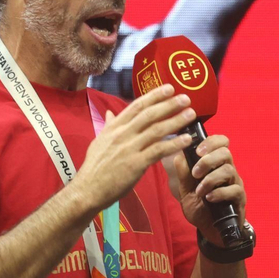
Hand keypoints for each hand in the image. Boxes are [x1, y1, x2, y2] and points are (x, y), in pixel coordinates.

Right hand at [72, 86, 196, 213]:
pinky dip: (173, 144)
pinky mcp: (136, 164)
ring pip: (156, 130)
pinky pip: (158, 151)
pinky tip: (186, 140)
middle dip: (169, 105)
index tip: (169, 88)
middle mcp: (122, 134)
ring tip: (191, 114)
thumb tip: (110, 113)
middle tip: (186, 98)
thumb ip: (109, 126)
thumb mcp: (99, 141)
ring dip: (175, 121)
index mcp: (114, 127)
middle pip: (149, 115)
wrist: (88, 189)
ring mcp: (129, 148)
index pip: (136, 106)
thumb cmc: (94, 168)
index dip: (154, 96)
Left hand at [167, 133, 245, 241]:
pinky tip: (209, 198)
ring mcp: (235, 184)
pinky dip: (219, 192)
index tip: (197, 150)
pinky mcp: (239, 199)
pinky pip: (234, 190)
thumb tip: (177, 155)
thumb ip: (182, 174)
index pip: (221, 142)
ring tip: (199, 191)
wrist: (210, 230)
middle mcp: (228, 170)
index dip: (211, 141)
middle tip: (195, 173)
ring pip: (229, 170)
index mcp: (216, 164)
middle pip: (226, 152)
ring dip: (210, 179)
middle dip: (208, 160)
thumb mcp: (185, 190)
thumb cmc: (200, 207)